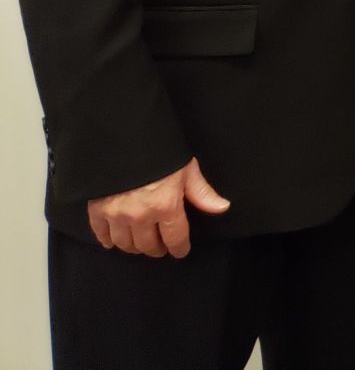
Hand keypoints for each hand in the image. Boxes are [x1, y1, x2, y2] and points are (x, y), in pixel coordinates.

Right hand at [86, 158, 230, 257]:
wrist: (123, 138)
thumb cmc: (160, 151)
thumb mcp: (186, 168)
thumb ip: (201, 192)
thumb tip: (221, 207)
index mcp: (165, 206)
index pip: (175, 238)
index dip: (179, 248)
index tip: (180, 251)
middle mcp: (140, 216)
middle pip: (148, 246)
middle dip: (157, 249)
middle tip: (160, 247)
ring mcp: (116, 215)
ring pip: (125, 244)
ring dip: (134, 247)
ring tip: (141, 243)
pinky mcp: (96, 210)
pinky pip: (101, 235)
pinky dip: (107, 241)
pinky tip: (113, 241)